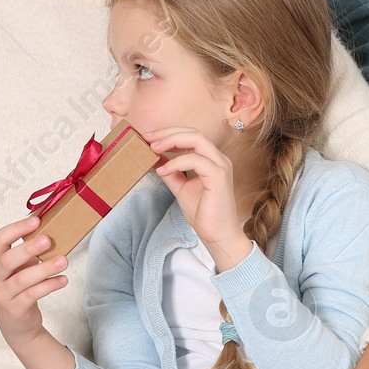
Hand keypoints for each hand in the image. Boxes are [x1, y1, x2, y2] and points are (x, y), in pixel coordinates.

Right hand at [0, 216, 69, 347]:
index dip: (16, 228)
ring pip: (21, 279)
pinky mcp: (15, 309)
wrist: (15, 324)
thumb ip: (29, 252)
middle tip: (48, 240)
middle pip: (7, 260)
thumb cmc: (18, 288)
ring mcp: (3, 294)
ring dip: (44, 269)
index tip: (35, 220)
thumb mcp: (19, 268)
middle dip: (28, 248)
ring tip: (63, 261)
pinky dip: (49, 286)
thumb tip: (52, 231)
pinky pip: (32, 295)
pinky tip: (63, 280)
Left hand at [144, 127, 248, 270]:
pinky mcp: (219, 176)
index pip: (190, 136)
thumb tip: (156, 160)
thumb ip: (172, 172)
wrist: (218, 236)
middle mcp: (218, 159)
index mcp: (211, 159)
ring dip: (171, 141)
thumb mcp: (181, 188)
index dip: (168, 133)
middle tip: (147, 138)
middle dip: (168, 133)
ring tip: (153, 148)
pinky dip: (176, 162)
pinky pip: (195, 160)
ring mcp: (221, 166)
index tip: (148, 137)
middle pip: (193, 132)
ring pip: (197, 139)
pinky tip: (162, 171)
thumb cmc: (204, 213)